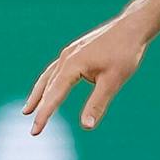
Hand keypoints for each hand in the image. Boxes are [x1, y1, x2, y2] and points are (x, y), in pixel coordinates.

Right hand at [24, 13, 148, 134]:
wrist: (132, 27)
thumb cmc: (124, 53)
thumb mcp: (113, 81)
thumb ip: (97, 103)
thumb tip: (87, 126)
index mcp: (72, 65)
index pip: (53, 95)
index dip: (44, 114)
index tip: (35, 131)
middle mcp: (66, 58)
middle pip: (47, 87)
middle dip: (39, 108)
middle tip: (33, 129)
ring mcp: (69, 52)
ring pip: (48, 77)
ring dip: (38, 94)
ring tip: (28, 109)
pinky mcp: (76, 50)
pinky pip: (57, 69)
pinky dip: (50, 82)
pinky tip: (50, 88)